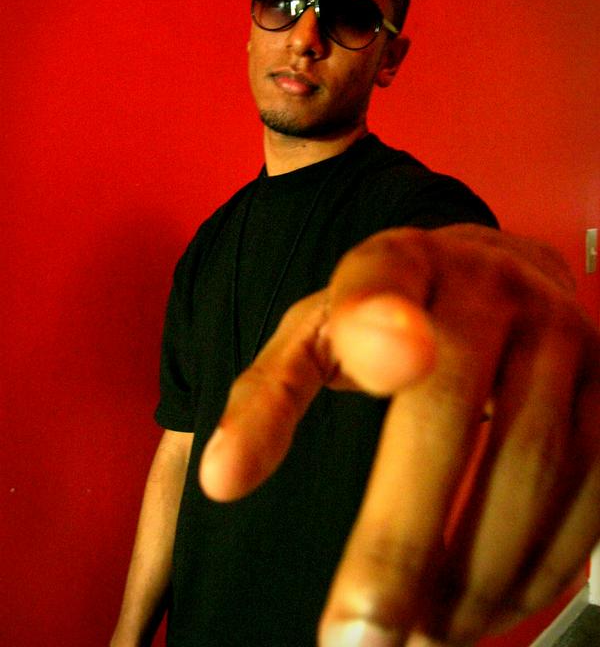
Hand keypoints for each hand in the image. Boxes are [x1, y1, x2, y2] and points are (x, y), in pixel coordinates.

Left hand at [200, 224, 599, 645]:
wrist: (495, 277)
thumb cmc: (390, 313)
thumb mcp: (318, 332)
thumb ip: (271, 393)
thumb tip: (222, 478)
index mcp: (403, 262)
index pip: (383, 278)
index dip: (377, 318)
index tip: (370, 362)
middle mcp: (493, 289)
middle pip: (454, 409)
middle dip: (403, 536)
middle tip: (358, 634)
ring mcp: (564, 336)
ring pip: (534, 466)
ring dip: (476, 574)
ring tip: (417, 638)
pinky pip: (590, 491)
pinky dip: (540, 569)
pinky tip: (487, 609)